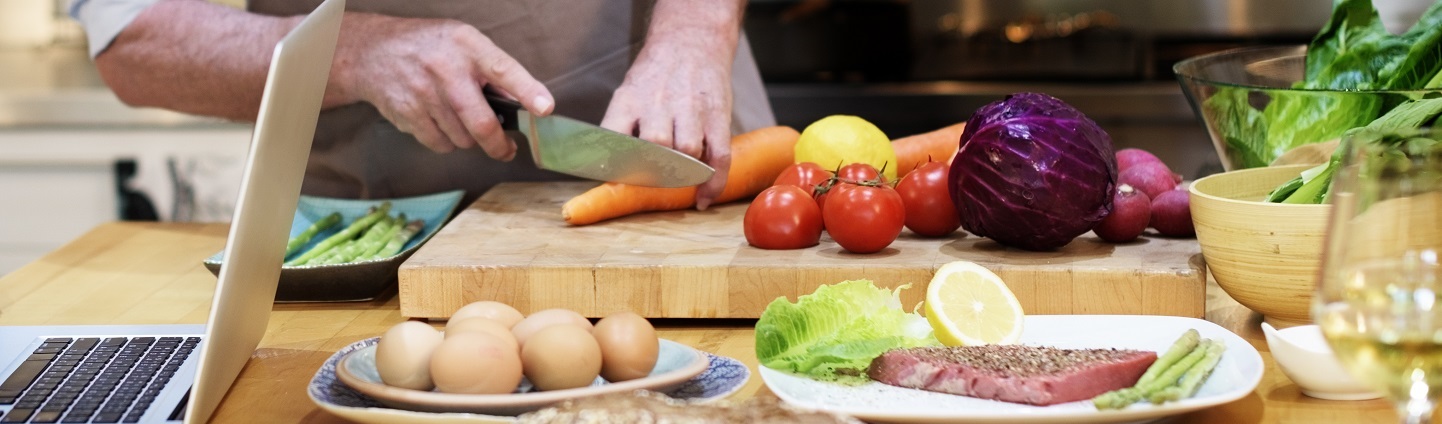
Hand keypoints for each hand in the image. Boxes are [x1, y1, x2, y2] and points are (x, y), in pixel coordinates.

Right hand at [328, 13, 553, 158]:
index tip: (545, 108)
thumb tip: (523, 101)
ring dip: (468, 138)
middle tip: (506, 150)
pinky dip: (446, 141)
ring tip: (460, 120)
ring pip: (462, 139)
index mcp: (467, 46)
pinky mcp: (408, 114)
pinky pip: (440, 144)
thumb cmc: (428, 47)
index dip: (527, 91)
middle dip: (498, 145)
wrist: (371, 52)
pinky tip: (440, 122)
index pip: (503, 70)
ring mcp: (424, 93)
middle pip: (481, 123)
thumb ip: (492, 70)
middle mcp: (446, 69)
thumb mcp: (463, 43)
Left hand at [600, 1, 741, 209]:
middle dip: (653, 174)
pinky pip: (719, 156)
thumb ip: (620, 128)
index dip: (615, 167)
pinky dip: (712, 182)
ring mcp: (692, 108)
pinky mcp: (718, 115)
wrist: (690, 40)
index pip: (615, 138)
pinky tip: (704, 197)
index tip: (615, 186)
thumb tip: (606, 170)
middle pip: (655, 148)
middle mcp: (659, 102)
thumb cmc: (655, 76)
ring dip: (683, 174)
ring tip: (678, 180)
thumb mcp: (628, 92)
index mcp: (629, 99)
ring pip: (687, 152)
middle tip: (652, 184)